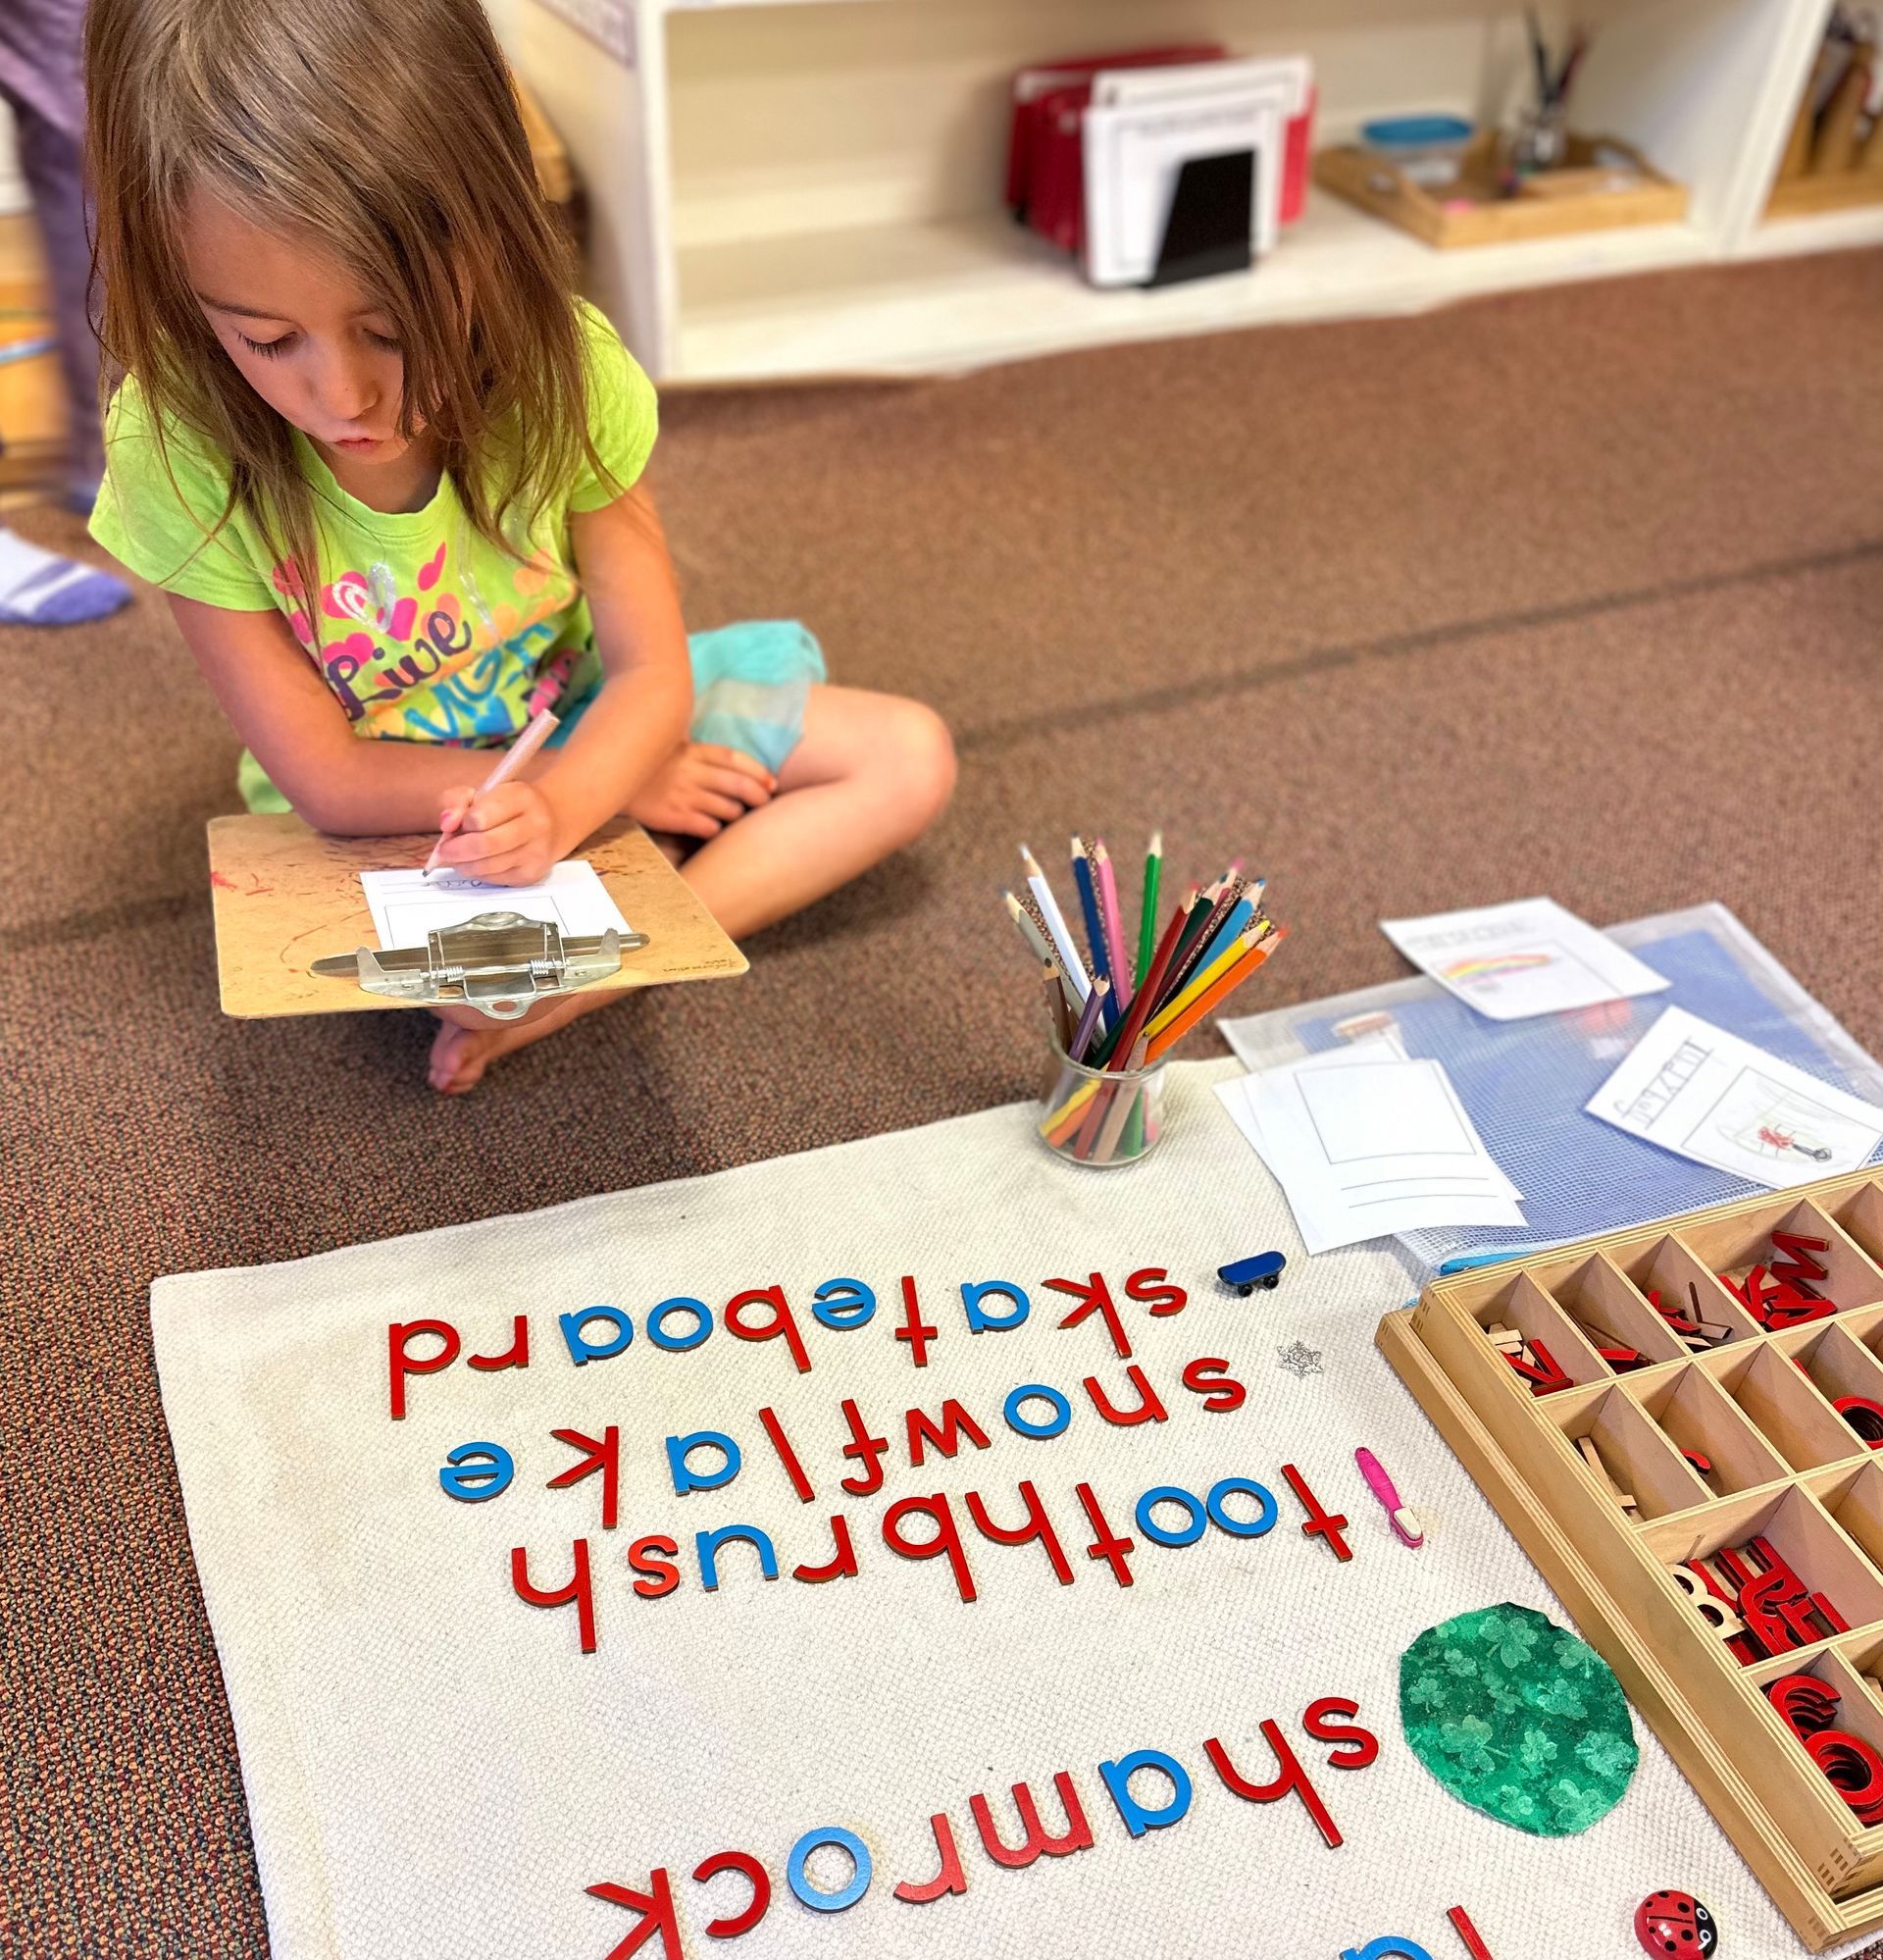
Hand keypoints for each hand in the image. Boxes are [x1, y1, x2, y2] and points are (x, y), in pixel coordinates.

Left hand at [432, 779, 561, 885]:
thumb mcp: (484, 792)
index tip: (456, 824)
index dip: (461, 823)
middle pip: (483, 845)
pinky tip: (477, 863)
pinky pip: (493, 879)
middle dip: (455, 850)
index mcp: (522, 797)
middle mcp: (535, 825)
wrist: (552, 822)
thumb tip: (446, 823)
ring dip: (463, 864)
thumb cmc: (509, 807)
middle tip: (444, 850)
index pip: (479, 817)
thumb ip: (457, 800)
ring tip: (457, 856)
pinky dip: (477, 873)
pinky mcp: (532, 874)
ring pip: (486, 866)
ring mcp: (536, 852)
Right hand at [625, 742, 774, 839]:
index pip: (735, 759)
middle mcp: (690, 771)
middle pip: (738, 785)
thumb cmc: (648, 764)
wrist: (608, 780)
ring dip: (736, 813)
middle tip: (764, 803)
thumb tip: (737, 761)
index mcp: (692, 750)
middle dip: (758, 796)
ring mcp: (681, 795)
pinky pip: (707, 827)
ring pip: (727, 808)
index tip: (771, 783)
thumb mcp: (673, 746)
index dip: (758, 772)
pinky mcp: (671, 816)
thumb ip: (702, 751)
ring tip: (733, 815)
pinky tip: (711, 827)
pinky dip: (715, 829)